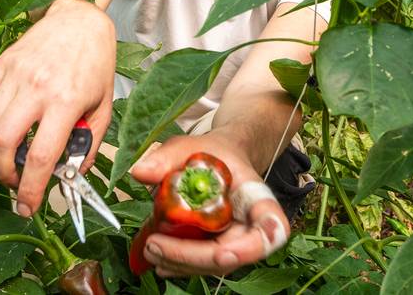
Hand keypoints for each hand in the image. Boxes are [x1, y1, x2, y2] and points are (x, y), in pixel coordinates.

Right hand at [0, 0, 115, 216]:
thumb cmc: (95, 64)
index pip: (40, 157)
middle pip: (3, 143)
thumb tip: (70, 176)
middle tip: (15, 182)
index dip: (30, 189)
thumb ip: (89, 145)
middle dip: (4, 173)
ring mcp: (14, 75)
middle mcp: (36, 88)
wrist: (79, 20)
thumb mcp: (103, 107)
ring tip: (5, 158)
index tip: (27, 206)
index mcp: (65, 102)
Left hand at [130, 134, 289, 276]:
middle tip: (154, 246)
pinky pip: (201, 265)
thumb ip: (168, 157)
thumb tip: (141, 172)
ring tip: (149, 249)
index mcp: (257, 199)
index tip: (222, 253)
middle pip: (233, 255)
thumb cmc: (214, 153)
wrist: (221, 159)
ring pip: (213, 266)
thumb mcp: (192, 146)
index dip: (251, 248)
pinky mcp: (216, 249)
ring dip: (180, 264)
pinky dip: (178, 265)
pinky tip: (157, 259)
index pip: (271, 229)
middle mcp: (251, 227)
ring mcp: (235, 242)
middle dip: (192, 258)